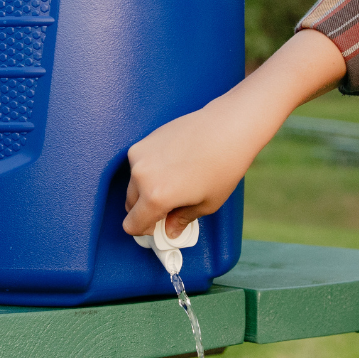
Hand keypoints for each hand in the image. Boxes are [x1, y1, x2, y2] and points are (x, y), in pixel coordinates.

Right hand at [123, 29, 346, 238]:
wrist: (228, 127)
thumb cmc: (223, 165)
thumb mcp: (207, 204)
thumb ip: (182, 220)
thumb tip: (170, 230)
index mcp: (155, 197)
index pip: (132, 225)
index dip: (145, 230)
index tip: (158, 227)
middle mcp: (141, 176)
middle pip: (130, 204)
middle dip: (146, 209)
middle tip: (171, 206)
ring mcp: (140, 155)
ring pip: (133, 183)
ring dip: (147, 189)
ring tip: (176, 182)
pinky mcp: (144, 140)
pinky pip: (139, 164)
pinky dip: (150, 170)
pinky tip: (175, 165)